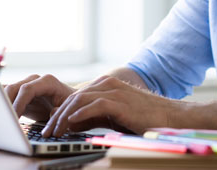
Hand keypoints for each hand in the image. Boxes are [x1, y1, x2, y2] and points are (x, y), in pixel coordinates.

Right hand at [3, 74, 75, 122]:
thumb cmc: (70, 104)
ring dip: (2, 105)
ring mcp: (25, 84)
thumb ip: (61, 110)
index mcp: (47, 81)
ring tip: (1, 120)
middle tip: (4, 122)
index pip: (27, 89)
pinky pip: (7, 95)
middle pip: (13, 88)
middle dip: (6, 105)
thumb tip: (52, 112)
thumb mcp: (69, 108)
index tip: (14, 118)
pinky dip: (2, 104)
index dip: (18, 103)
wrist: (69, 102)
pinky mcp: (19, 93)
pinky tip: (0, 116)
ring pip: (7, 91)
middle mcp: (34, 80)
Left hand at [42, 75, 181, 136]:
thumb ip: (93, 116)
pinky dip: (81, 113)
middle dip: (57, 116)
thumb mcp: (112, 116)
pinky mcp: (120, 101)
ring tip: (56, 131)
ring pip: (80, 100)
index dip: (59, 112)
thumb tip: (70, 124)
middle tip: (48, 132)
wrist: (168, 116)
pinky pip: (95, 105)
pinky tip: (72, 122)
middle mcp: (107, 84)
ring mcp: (114, 91)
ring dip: (64, 117)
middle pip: (74, 97)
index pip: (75, 96)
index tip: (50, 127)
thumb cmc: (141, 117)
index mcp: (105, 85)